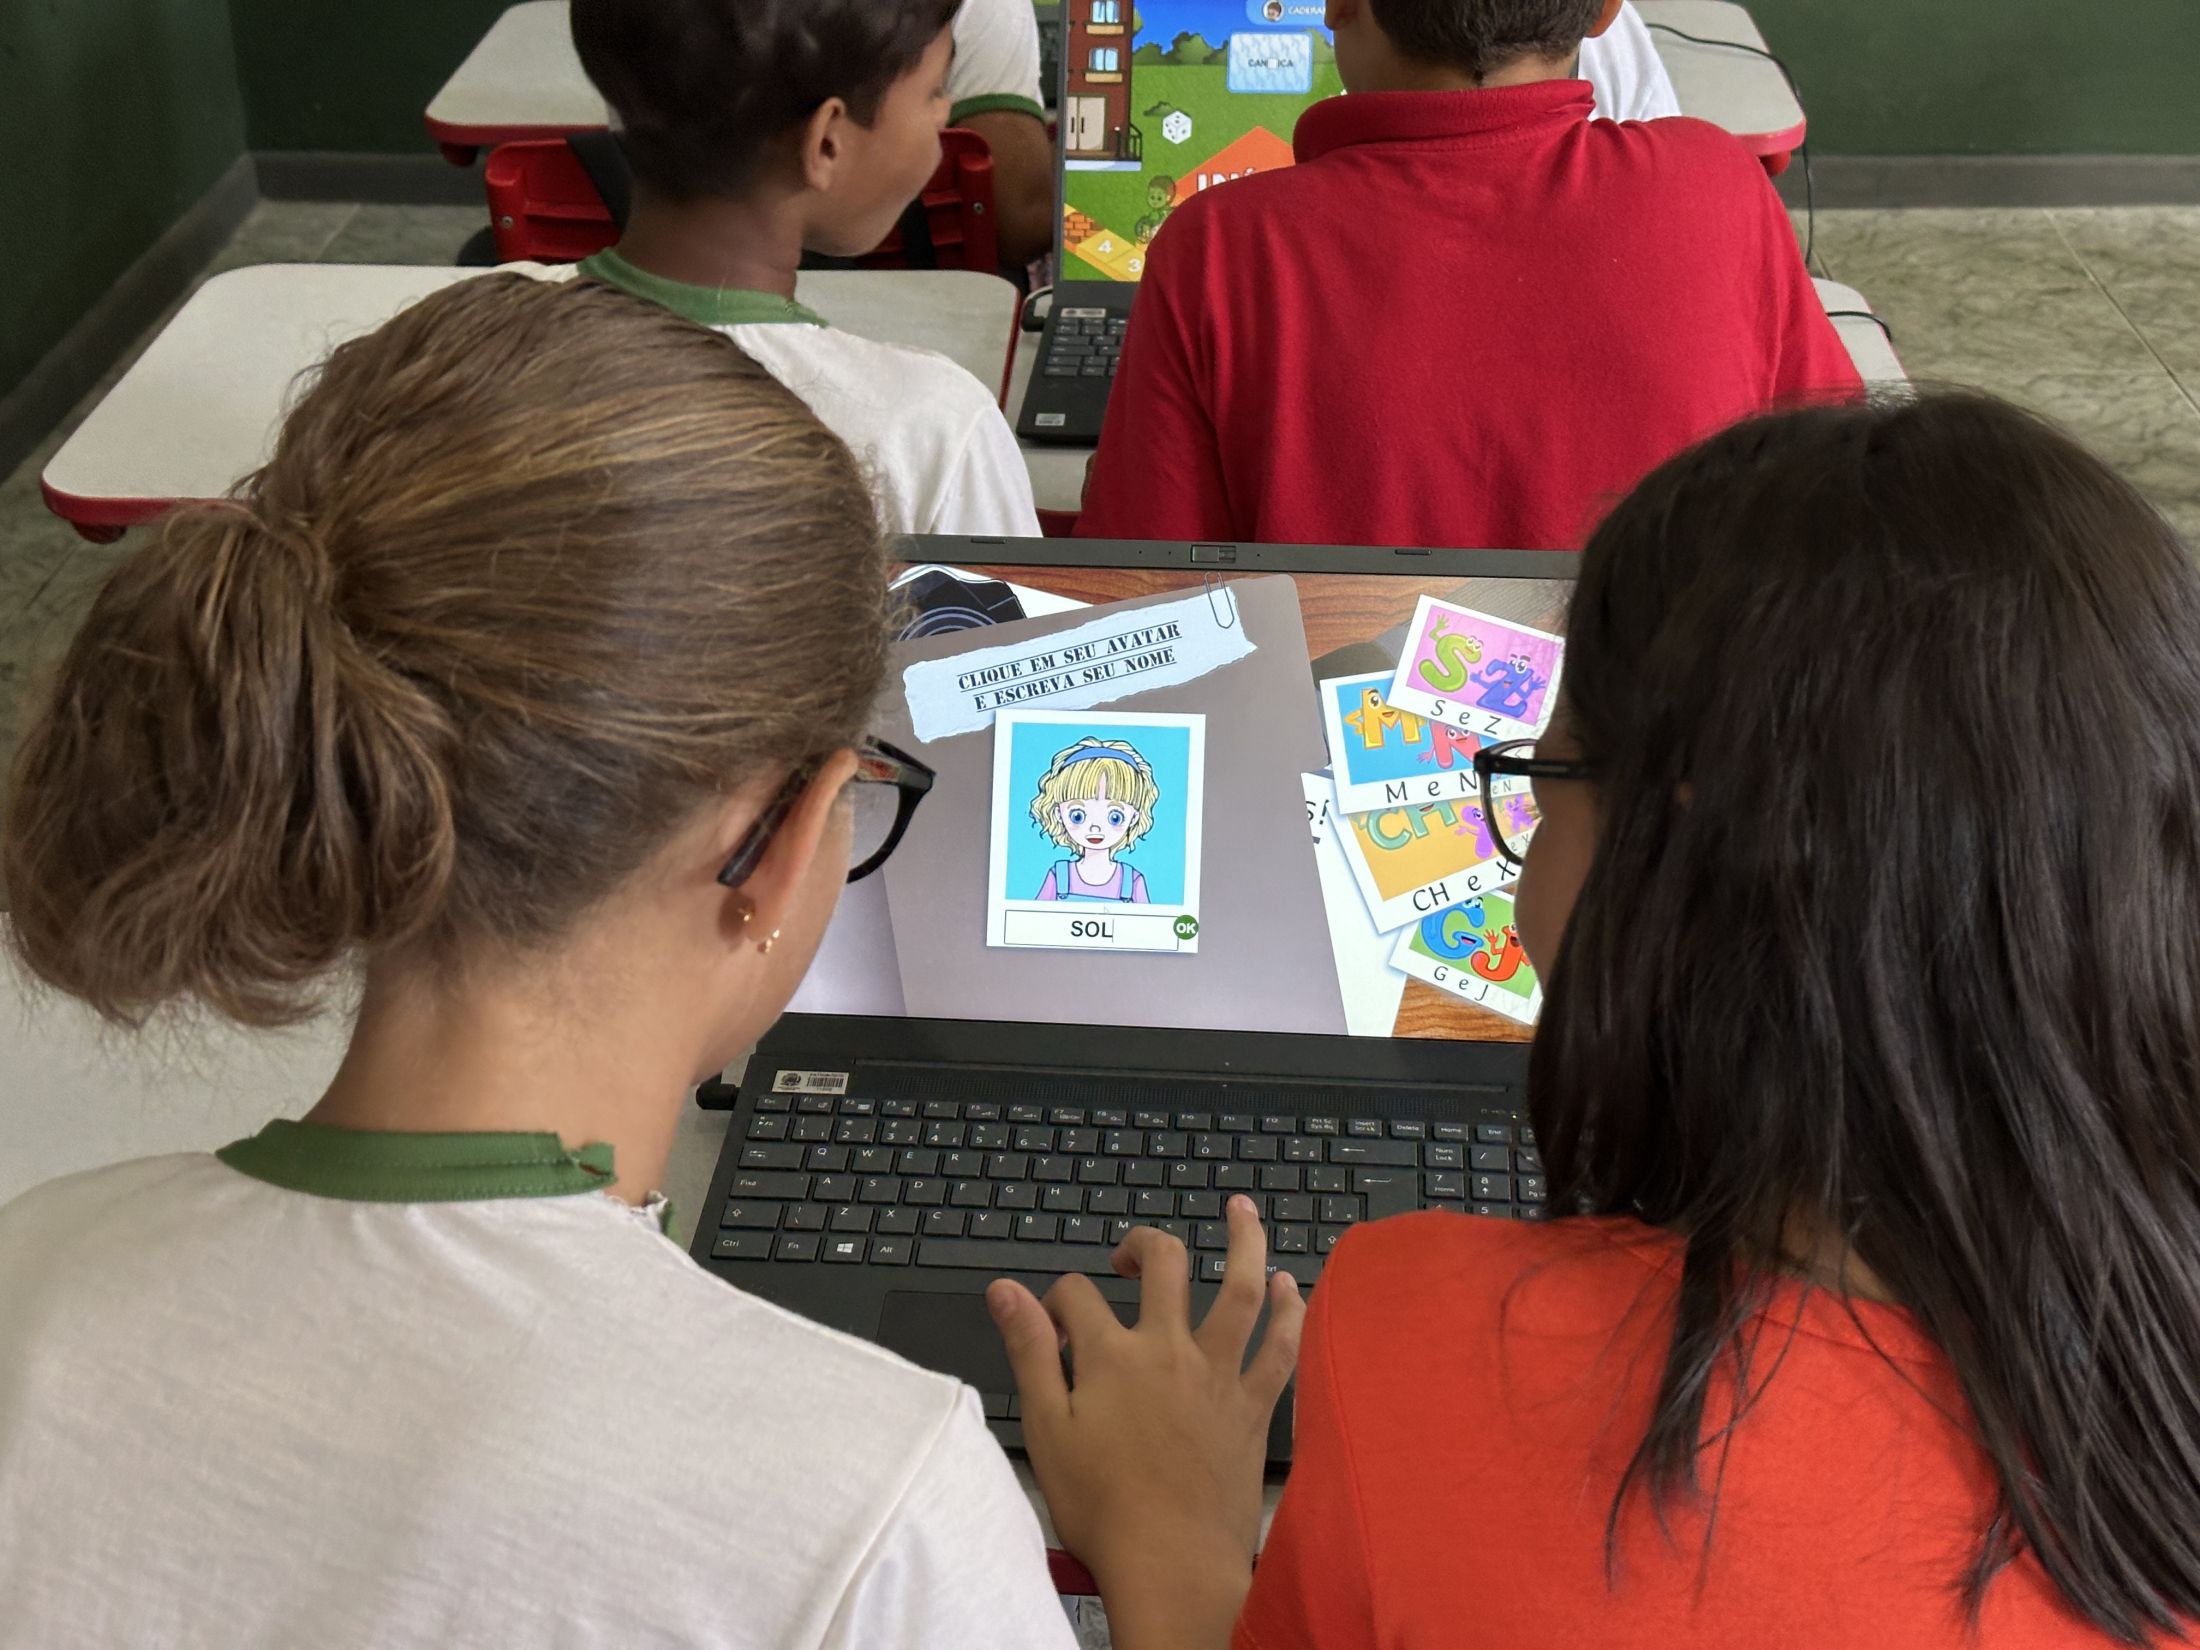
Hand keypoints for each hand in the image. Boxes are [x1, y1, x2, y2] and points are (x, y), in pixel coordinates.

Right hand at [987, 1196, 1304, 1649]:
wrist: (1173, 1563)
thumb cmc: (1104, 1508)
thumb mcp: (1044, 1428)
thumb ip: (1027, 1351)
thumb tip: (1005, 1291)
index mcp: (1112, 1356)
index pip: (1077, 1295)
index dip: (1056, 1299)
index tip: (1049, 1323)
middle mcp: (1170, 1351)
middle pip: (1166, 1266)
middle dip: (1144, 1246)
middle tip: (1130, 1255)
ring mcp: (1218, 1375)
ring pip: (1241, 1289)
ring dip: (1244, 1243)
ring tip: (1242, 1210)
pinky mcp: (1254, 1407)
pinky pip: (1281, 1347)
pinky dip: (1291, 1311)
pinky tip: (1294, 1286)